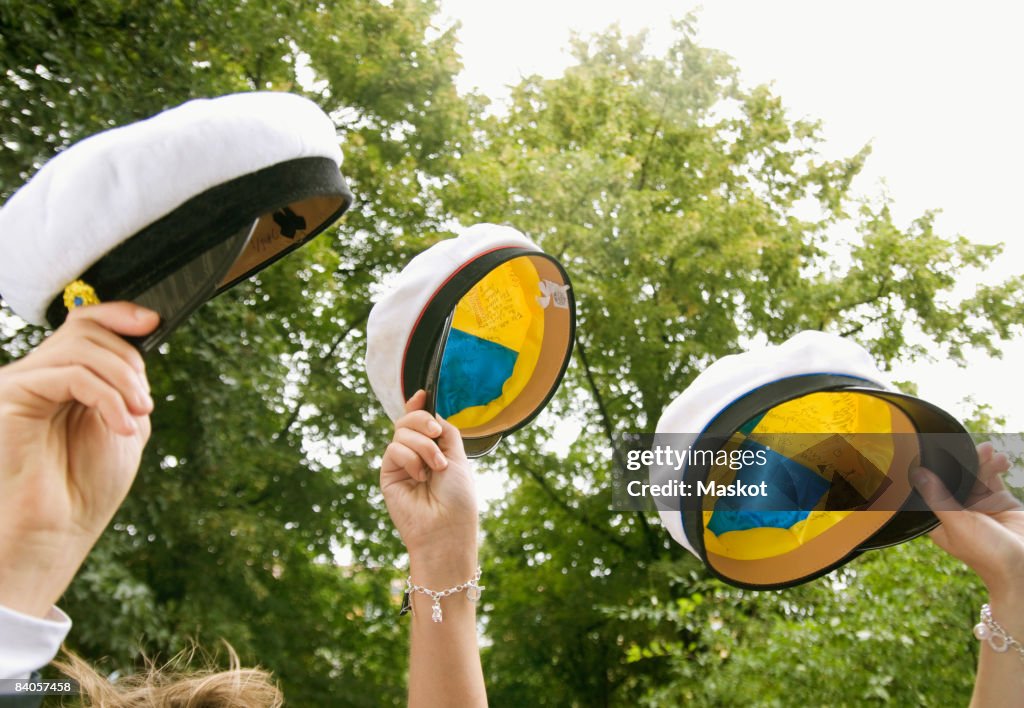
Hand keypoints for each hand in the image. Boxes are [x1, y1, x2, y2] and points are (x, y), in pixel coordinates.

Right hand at [0, 303, 158, 617]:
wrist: (55, 532)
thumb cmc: (85, 488)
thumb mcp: (123, 424)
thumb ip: (126, 384)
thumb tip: (137, 342)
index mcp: (64, 379)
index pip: (86, 324)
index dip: (121, 314)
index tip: (154, 323)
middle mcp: (37, 375)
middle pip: (88, 330)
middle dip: (130, 362)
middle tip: (144, 405)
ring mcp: (20, 383)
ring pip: (83, 348)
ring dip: (124, 381)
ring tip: (137, 416)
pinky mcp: (10, 395)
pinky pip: (71, 374)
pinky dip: (107, 395)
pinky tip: (121, 425)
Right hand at [380, 390, 477, 584]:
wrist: (446, 529)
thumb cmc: (458, 498)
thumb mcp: (458, 456)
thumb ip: (444, 431)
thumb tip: (430, 410)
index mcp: (435, 449)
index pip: (422, 421)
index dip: (419, 405)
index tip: (423, 394)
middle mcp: (416, 454)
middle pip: (410, 419)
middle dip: (424, 421)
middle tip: (436, 435)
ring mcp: (401, 464)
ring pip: (402, 431)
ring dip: (423, 446)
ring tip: (435, 468)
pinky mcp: (388, 474)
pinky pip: (394, 448)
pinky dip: (411, 458)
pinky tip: (420, 476)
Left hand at [912, 442, 1023, 605]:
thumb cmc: (988, 553)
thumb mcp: (959, 524)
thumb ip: (938, 498)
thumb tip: (917, 474)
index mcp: (939, 519)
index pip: (931, 488)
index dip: (934, 469)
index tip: (937, 449)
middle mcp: (957, 511)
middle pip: (954, 478)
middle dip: (962, 461)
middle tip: (972, 447)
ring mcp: (979, 506)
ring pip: (975, 475)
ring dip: (982, 461)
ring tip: (990, 451)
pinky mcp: (999, 502)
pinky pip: (994, 479)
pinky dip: (996, 467)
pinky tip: (1001, 460)